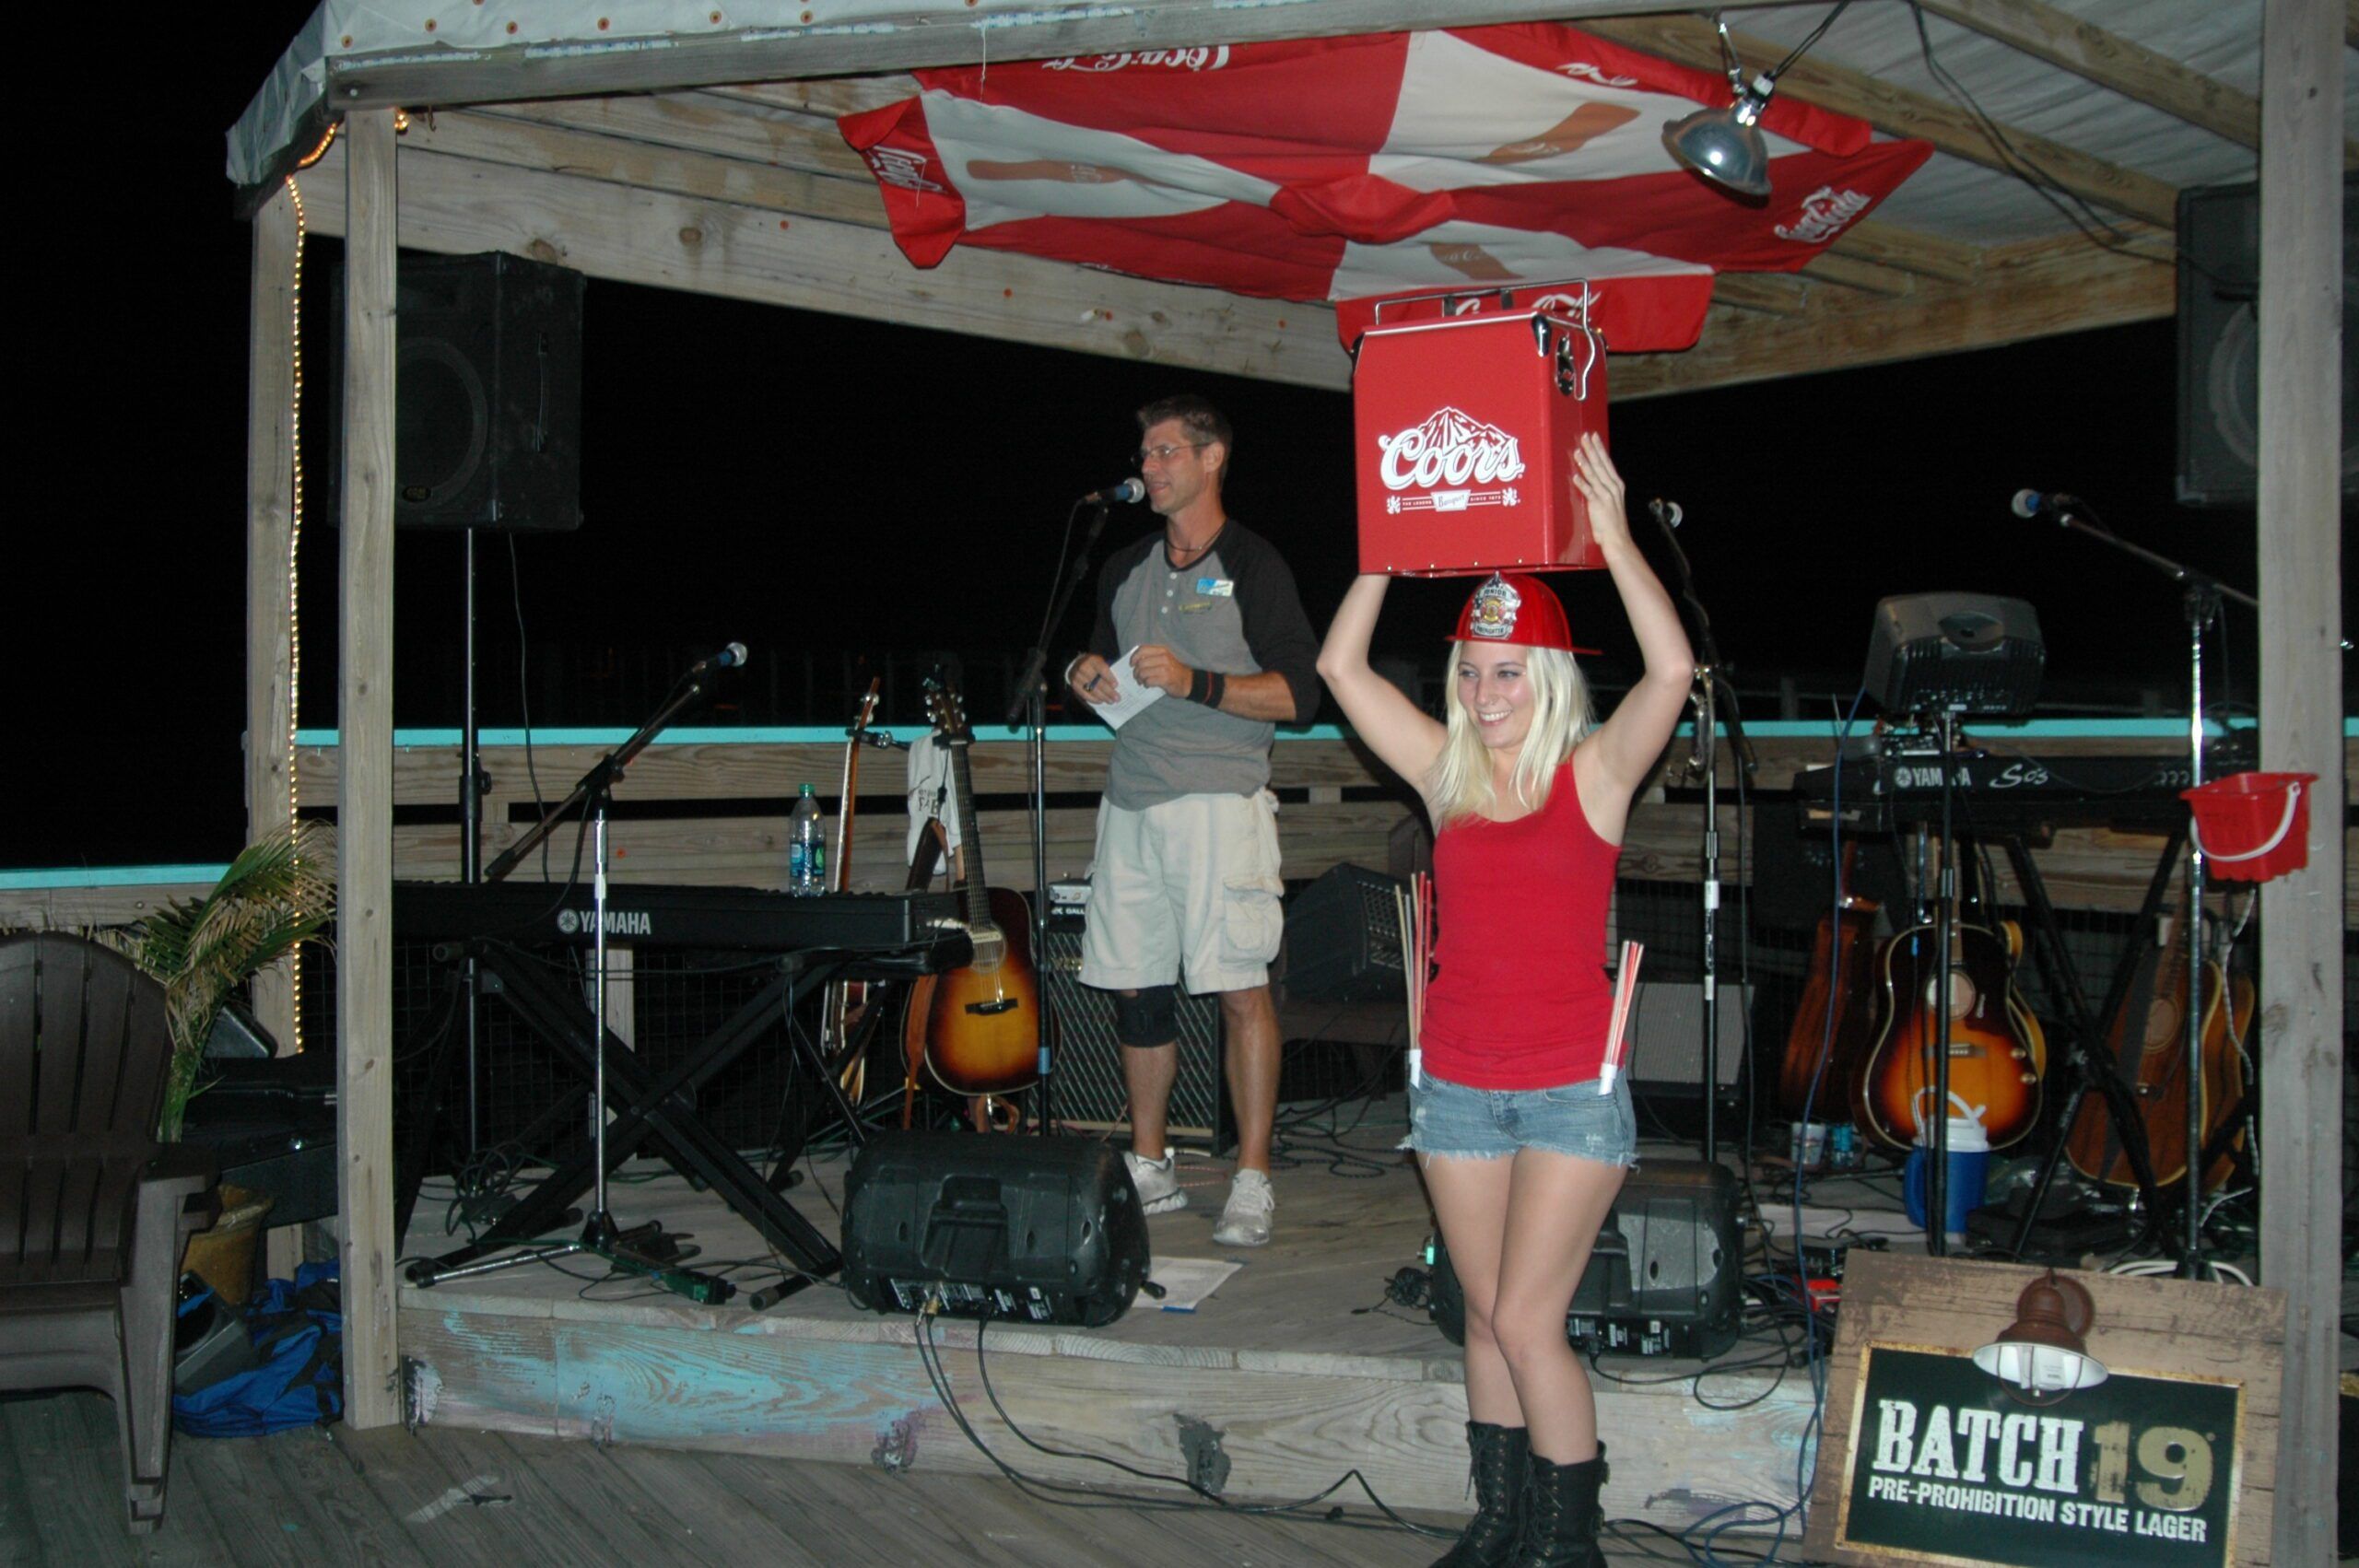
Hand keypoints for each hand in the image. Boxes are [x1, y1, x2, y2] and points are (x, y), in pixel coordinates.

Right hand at [1068, 653, 1119, 704]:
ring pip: (1091, 690)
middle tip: (1117, 698)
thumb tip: (1116, 684)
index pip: (1102, 669)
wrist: (1077, 663)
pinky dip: (1094, 699)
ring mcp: (1077, 677)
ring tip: (1110, 701)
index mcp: (1092, 659)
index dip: (1109, 678)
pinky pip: (1085, 694)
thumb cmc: (1093, 664)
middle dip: (1108, 691)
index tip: (1116, 685)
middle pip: (1097, 682)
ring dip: (1102, 697)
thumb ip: (1108, 669)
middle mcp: (1083, 667)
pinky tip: (1101, 701)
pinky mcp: (1074, 685)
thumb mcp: (1101, 661)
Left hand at [1128, 644, 1194, 696]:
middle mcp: (1164, 657)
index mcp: (1162, 650)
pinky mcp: (1166, 679)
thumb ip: (1152, 657)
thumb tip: (1134, 661)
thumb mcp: (1164, 658)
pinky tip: (1148, 685)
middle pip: (1141, 663)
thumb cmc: (1173, 670)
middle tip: (1136, 676)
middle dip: (1136, 671)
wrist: (1188, 681)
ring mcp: (1165, 668)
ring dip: (1140, 679)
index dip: (1134, 657)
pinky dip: (1146, 684)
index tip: (1131, 664)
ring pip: (1143, 672)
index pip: (1142, 650)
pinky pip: (1149, 681)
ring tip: (1142, 681)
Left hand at [1572, 432, 1631, 553]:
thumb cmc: (1612, 521)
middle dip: (1592, 449)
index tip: (1593, 437)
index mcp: (1616, 484)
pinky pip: (1589, 491)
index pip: (1606, 462)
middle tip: (1584, 436)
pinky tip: (1575, 476)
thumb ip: (1603, 488)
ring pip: (1594, 475)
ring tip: (1577, 451)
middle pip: (1600, 464)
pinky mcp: (1599, 504)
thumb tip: (1592, 476)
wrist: (1618, 538)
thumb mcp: (1611, 500)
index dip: (1599, 448)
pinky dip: (1582, 483)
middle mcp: (1613, 487)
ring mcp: (1606, 495)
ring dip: (1585, 463)